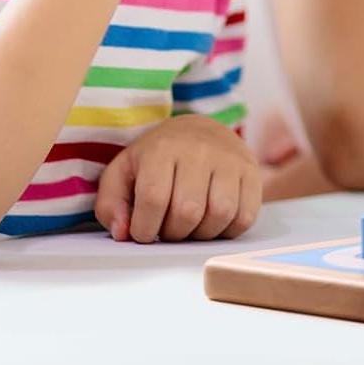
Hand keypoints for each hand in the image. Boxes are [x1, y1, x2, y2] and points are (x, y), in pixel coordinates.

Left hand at [95, 114, 261, 242]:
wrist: (199, 131)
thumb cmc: (157, 159)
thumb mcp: (123, 173)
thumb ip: (111, 205)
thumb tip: (123, 232)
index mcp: (163, 149)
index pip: (154, 199)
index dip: (144, 228)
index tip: (143, 231)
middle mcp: (201, 150)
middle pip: (188, 212)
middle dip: (173, 233)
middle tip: (168, 228)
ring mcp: (231, 160)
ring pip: (220, 214)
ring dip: (201, 234)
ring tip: (191, 226)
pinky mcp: (252, 172)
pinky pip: (245, 215)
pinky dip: (227, 230)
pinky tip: (212, 221)